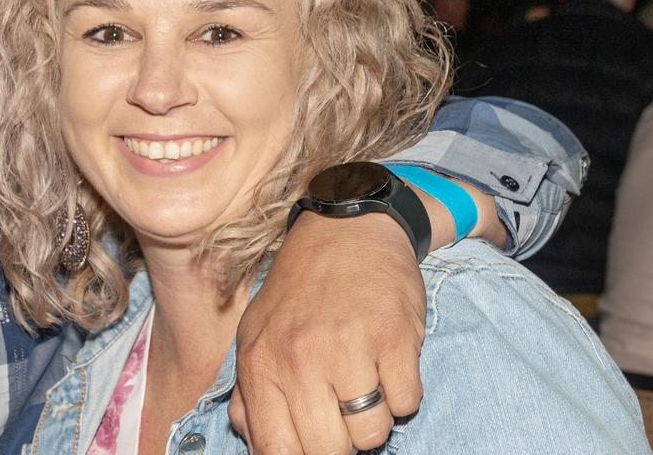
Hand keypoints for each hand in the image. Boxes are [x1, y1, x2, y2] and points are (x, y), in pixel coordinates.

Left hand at [231, 211, 424, 453]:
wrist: (346, 227)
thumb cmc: (299, 290)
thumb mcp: (257, 335)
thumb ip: (251, 395)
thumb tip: (259, 446)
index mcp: (260, 362)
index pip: (276, 450)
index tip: (313, 445)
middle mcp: (299, 358)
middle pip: (328, 451)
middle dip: (340, 442)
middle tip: (340, 412)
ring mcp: (348, 348)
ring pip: (372, 434)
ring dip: (374, 419)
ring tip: (364, 383)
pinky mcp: (395, 337)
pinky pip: (407, 404)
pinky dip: (403, 394)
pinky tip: (387, 364)